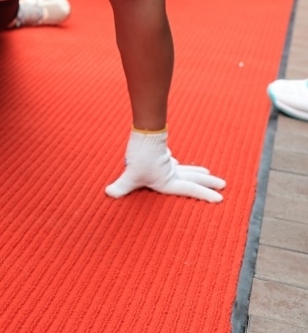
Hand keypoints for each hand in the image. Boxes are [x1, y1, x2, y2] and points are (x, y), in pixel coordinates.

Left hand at [106, 129, 225, 201]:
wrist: (145, 134)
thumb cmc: (141, 156)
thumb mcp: (131, 175)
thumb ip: (121, 186)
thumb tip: (108, 193)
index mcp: (168, 181)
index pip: (190, 190)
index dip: (204, 195)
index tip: (220, 199)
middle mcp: (172, 173)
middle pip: (194, 178)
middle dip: (208, 183)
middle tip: (224, 184)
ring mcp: (168, 164)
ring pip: (188, 170)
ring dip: (199, 173)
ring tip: (209, 174)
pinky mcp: (163, 156)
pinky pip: (176, 164)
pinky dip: (181, 166)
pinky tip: (178, 164)